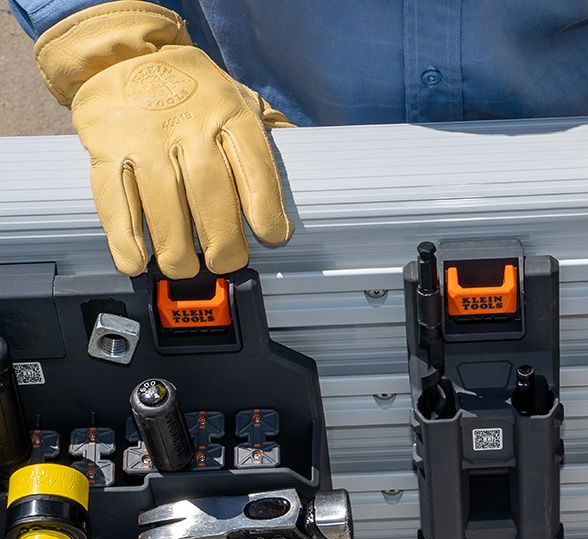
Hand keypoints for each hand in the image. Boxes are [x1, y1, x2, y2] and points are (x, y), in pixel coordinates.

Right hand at [35, 1, 293, 278]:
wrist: (124, 53)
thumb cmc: (196, 93)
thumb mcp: (240, 99)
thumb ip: (270, 135)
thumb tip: (311, 168)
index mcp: (230, 115)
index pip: (254, 168)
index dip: (266, 210)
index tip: (271, 238)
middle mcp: (188, 127)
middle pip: (210, 194)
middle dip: (222, 241)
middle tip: (224, 262)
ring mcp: (144, 138)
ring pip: (163, 204)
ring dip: (175, 249)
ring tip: (184, 268)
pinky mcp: (106, 149)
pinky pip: (115, 200)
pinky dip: (124, 239)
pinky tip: (136, 262)